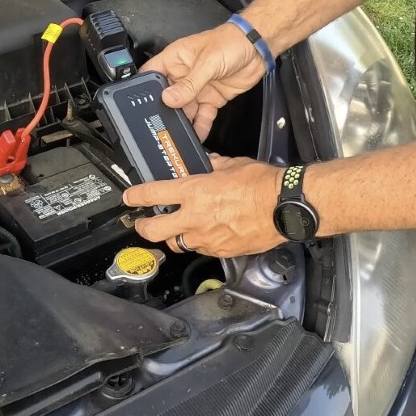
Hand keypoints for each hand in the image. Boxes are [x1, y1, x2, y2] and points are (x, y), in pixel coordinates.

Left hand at [122, 155, 285, 257]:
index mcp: (195, 191)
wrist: (285, 207)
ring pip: (177, 244)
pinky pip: (202, 249)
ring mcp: (207, 237)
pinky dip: (199, 243)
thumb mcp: (233, 165)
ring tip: (175, 231)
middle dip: (143, 227)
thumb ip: (214, 167)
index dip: (136, 196)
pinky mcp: (221, 251)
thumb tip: (207, 164)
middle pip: (154, 230)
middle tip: (142, 224)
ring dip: (173, 237)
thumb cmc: (264, 185)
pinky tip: (205, 236)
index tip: (130, 197)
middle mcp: (195, 217)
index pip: (153, 194)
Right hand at [141, 22, 268, 140]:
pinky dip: (200, 126)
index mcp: (175, 59)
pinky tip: (197, 135)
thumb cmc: (231, 42)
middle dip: (165, 111)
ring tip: (178, 134)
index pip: (152, 74)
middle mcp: (183, 75)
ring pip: (184, 110)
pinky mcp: (211, 98)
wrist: (257, 48)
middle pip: (167, 97)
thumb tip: (168, 98)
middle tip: (161, 125)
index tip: (142, 105)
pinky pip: (202, 115)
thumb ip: (189, 84)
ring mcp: (197, 88)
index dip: (145, 89)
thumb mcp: (208, 63)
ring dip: (182, 122)